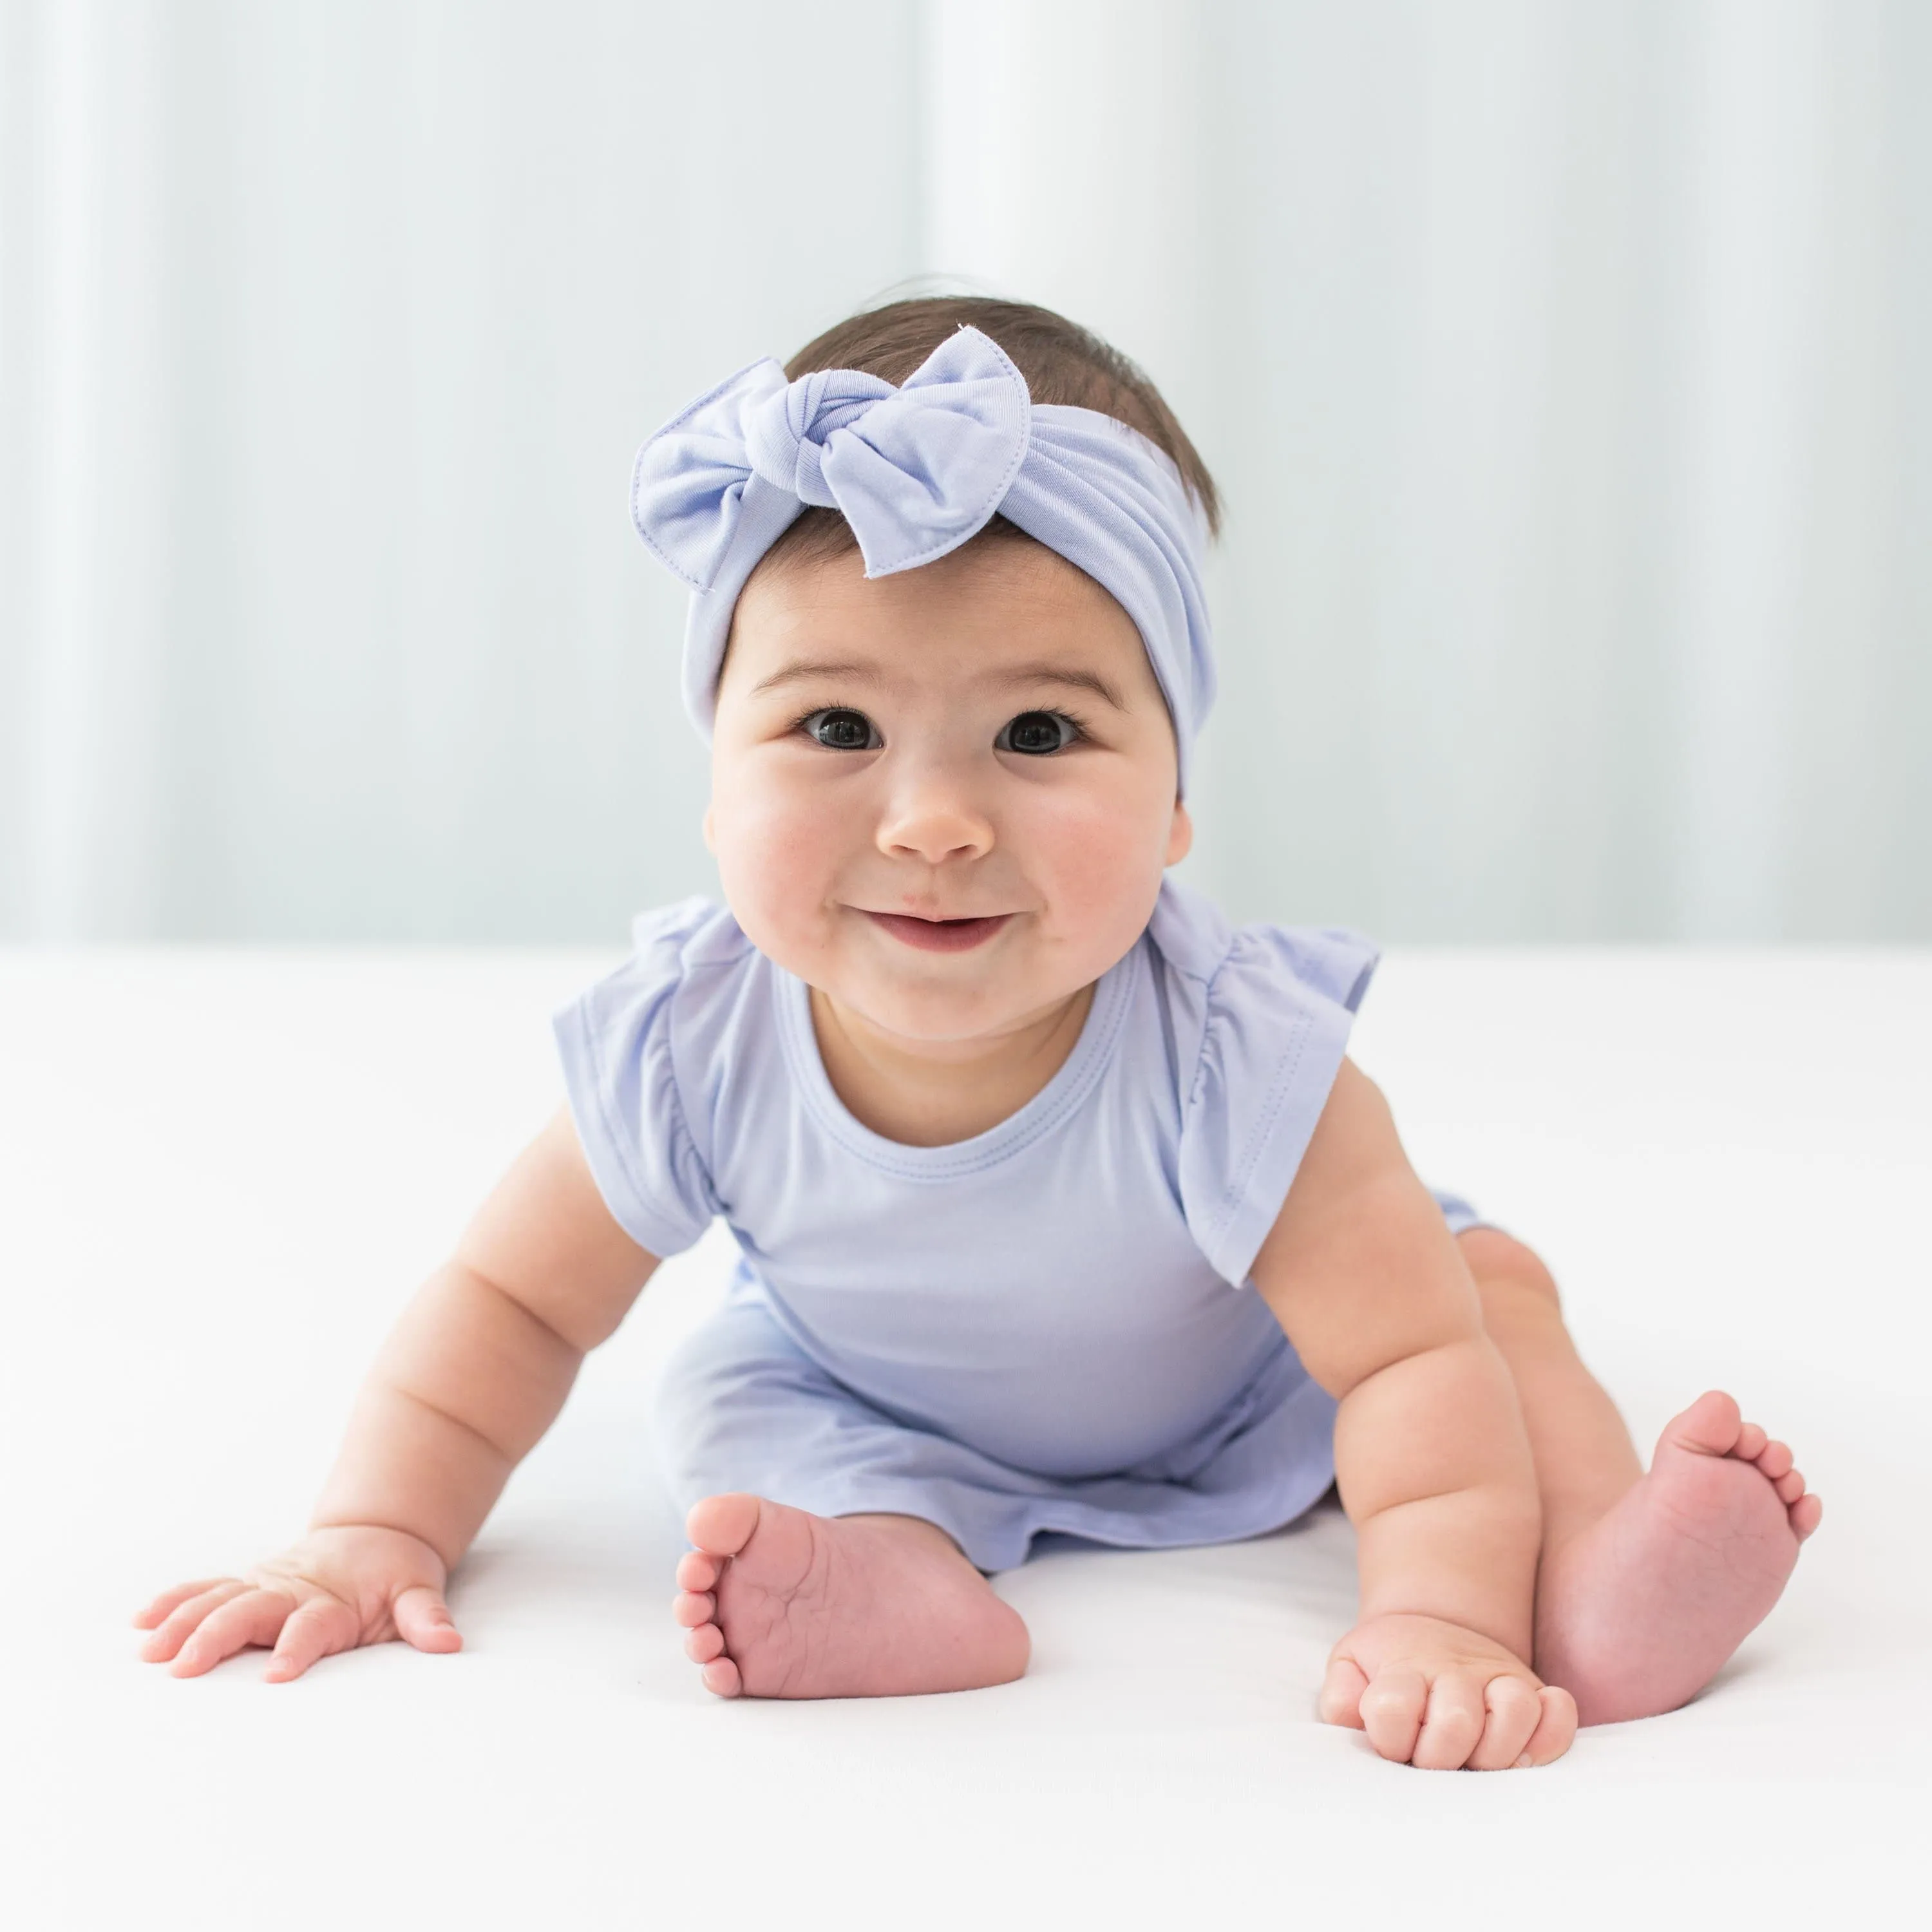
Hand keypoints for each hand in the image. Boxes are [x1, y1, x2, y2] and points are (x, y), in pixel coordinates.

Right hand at [132, 1524, 460, 1682]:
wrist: (376, 1533)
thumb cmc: (395, 1573)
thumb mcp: (419, 1590)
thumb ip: (426, 1616)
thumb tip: (449, 1642)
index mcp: (333, 1602)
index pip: (312, 1626)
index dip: (296, 1648)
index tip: (276, 1675)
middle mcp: (292, 1591)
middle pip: (249, 1611)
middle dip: (216, 1638)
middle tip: (185, 1667)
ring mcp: (265, 1585)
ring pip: (218, 1600)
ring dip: (183, 1622)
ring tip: (151, 1650)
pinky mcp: (248, 1583)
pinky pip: (206, 1590)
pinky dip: (175, 1601)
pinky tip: (143, 1620)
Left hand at [1320, 1612, 1575, 1768]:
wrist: (1432, 1624)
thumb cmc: (1388, 1665)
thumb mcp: (1351, 1668)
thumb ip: (1342, 1698)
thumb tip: (1352, 1722)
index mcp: (1404, 1667)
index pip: (1391, 1708)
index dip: (1388, 1740)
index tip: (1390, 1745)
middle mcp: (1454, 1671)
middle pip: (1455, 1720)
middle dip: (1440, 1756)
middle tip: (1432, 1761)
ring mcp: (1498, 1678)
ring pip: (1515, 1710)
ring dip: (1496, 1750)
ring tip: (1477, 1762)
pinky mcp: (1533, 1690)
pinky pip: (1559, 1711)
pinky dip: (1551, 1735)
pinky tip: (1525, 1753)